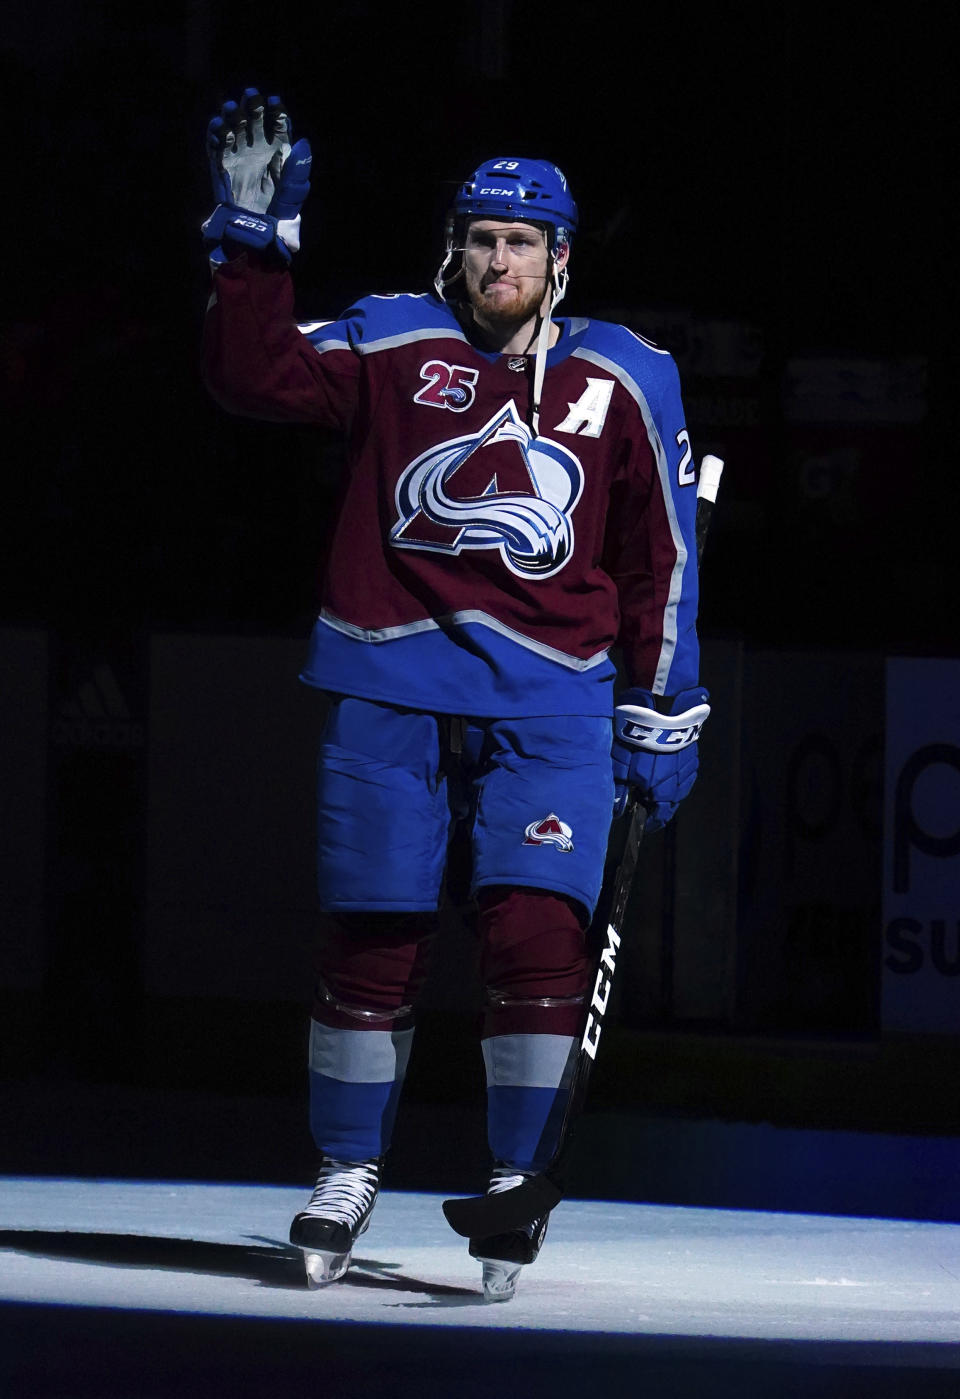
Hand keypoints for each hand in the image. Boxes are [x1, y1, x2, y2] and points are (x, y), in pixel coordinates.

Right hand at [203, 87, 311, 262]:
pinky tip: (218, 124)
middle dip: (253, 106)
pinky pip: (216, 145)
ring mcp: (239, 155)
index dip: (277, 112)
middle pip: (255, 120)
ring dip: (232, 115)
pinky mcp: (221, 164)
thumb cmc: (277, 211)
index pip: (278, 125)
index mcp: (278, 152)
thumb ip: (298, 168)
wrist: (254, 230)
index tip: (275, 103)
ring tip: (232, 108)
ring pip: (234, 127)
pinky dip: (215, 133)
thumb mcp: (293, 192)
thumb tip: (304, 142)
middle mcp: (258, 149)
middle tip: (252, 97)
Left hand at [611, 686, 709, 830]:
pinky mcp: (693, 753)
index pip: (660, 817)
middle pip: (671, 804)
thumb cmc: (637, 739)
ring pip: (680, 788)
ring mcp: (689, 768)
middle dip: (659, 807)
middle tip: (646, 803)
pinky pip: (685, 772)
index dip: (652, 823)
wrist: (663, 709)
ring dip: (668, 791)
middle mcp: (679, 785)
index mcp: (662, 792)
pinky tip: (666, 768)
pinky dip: (676, 775)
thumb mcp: (621, 766)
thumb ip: (620, 791)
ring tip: (655, 787)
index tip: (645, 824)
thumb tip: (618, 811)